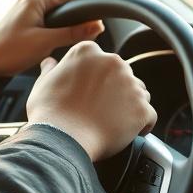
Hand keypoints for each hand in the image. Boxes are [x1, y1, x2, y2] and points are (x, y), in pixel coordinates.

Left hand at [0, 0, 103, 103]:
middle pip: (67, 2)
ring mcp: (26, 6)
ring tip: (74, 39)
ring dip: (68, 23)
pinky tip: (58, 40)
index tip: (99, 26)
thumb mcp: (45, 42)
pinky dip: (57, 26)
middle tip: (89, 35)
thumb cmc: (8, 52)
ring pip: (58, 11)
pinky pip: (48, 17)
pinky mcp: (24, 17)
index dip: (89, 10)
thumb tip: (96, 26)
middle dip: (79, 17)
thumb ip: (73, 32)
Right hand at [26, 41, 156, 160]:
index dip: (97, 79)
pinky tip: (125, 132)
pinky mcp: (142, 108)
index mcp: (88, 53)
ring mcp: (130, 84)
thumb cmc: (50, 113)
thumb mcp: (43, 84)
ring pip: (139, 93)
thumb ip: (52, 69)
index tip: (91, 93)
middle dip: (115, 91)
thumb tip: (50, 63)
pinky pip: (149, 115)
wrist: (62, 139)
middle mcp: (112, 62)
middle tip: (99, 110)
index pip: (101, 62)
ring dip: (129, 105)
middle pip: (123, 75)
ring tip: (111, 122)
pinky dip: (141, 125)